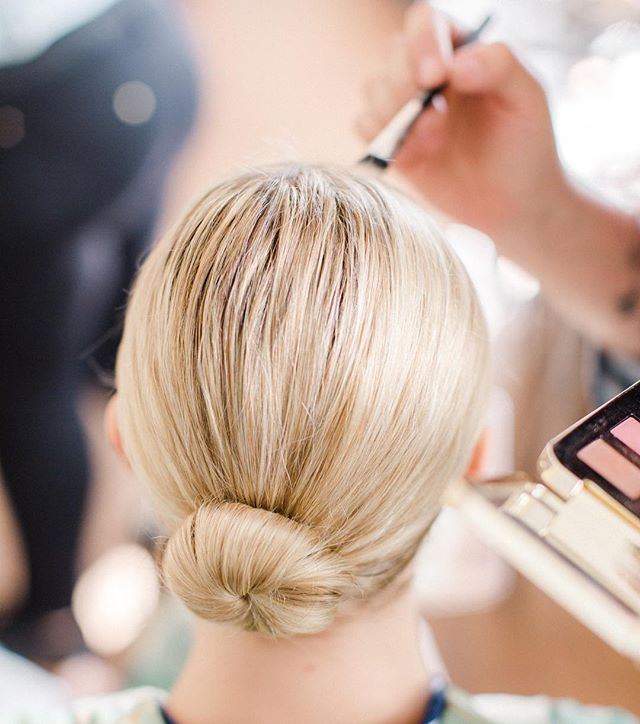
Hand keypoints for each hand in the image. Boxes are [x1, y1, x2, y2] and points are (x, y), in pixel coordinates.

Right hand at [357, 2, 572, 252]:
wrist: (511, 202)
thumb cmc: (524, 143)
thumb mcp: (527, 99)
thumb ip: (499, 67)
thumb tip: (457, 66)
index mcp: (459, 48)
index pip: (424, 22)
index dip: (421, 44)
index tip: (434, 77)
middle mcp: (427, 71)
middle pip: (391, 56)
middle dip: (406, 87)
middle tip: (437, 119)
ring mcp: (406, 107)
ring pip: (372, 89)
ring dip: (395, 115)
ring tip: (434, 140)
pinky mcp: (392, 142)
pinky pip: (364, 125)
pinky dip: (383, 138)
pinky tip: (416, 156)